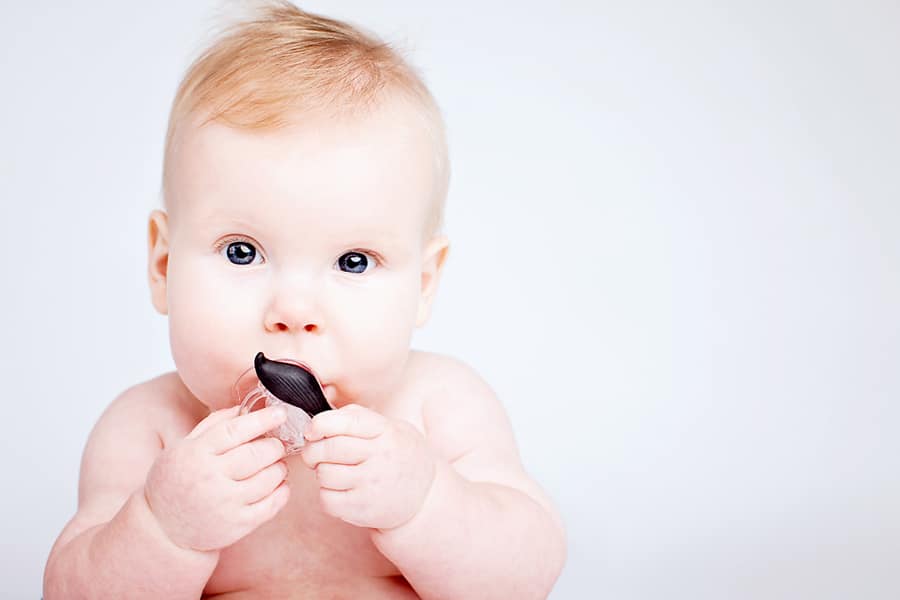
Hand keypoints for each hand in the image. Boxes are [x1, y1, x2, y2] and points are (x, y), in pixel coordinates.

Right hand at [144, 404, 290, 551]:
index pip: (235, 430)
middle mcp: (210, 478)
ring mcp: (224, 504)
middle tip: (277, 444)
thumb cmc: (175, 481)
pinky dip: (282, 491)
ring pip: (268, 479)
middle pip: (256, 454)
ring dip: (279, 468)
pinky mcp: (237, 525)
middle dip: (274, 446)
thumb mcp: (183, 447)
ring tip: (276, 464)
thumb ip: (213, 426)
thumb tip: (243, 408)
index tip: (279, 413)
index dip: (262, 419)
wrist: (162, 527)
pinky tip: (278, 484)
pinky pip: (271, 505)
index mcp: (195, 454)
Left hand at [300, 404, 435, 529]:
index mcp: (385, 432)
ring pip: (325, 474)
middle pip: (329, 449)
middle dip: (312, 451)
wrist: (425, 494)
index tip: (312, 430)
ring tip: (334, 472)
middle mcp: (380, 457)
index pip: (346, 422)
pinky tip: (339, 490)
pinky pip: (327, 499)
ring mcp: (372, 484)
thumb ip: (358, 418)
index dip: (320, 424)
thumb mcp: (391, 427)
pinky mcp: (363, 509)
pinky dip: (326, 494)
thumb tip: (318, 424)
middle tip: (314, 454)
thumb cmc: (400, 455)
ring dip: (321, 473)